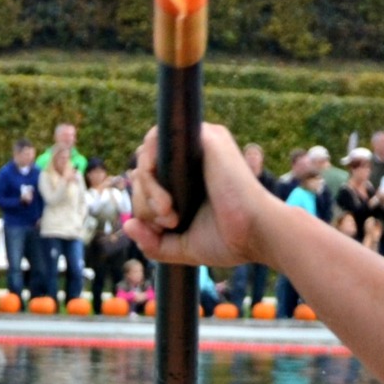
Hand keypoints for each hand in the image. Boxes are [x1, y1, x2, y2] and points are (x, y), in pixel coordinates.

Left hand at [123, 122, 271, 267]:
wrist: (256, 234)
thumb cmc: (229, 241)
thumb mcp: (182, 246)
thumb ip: (153, 242)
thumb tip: (127, 224)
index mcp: (189, 180)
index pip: (148, 182)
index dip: (145, 206)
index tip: (165, 228)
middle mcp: (193, 159)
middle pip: (142, 171)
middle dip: (145, 202)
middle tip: (170, 221)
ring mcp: (198, 145)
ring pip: (146, 156)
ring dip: (148, 191)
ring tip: (171, 214)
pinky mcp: (204, 137)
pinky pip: (157, 138)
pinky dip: (151, 169)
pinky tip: (167, 198)